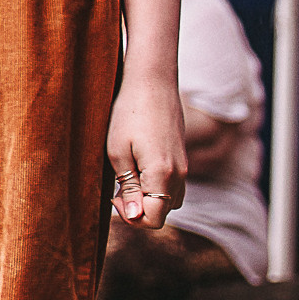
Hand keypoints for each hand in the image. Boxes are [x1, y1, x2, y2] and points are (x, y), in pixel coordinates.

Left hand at [107, 78, 186, 229]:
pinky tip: (140, 166)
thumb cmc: (129, 112)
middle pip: (162, 213)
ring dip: (149, 198)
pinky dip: (157, 186)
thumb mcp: (118, 152)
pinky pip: (173, 186)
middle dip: (139, 208)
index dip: (131, 217)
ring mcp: (184, 167)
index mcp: (162, 175)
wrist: (153, 80)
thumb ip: (128, 188)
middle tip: (117, 186)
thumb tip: (135, 217)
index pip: (153, 220)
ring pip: (169, 201)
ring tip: (129, 176)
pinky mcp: (182, 158)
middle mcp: (179, 175)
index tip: (114, 196)